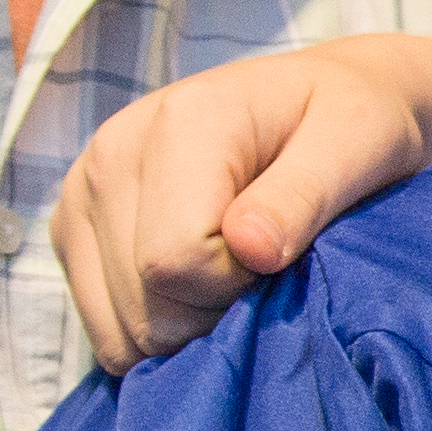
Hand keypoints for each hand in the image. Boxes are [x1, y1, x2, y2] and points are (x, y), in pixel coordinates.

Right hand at [52, 45, 431, 366]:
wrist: (326, 100)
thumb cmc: (355, 122)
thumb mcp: (357, 143)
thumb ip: (303, 195)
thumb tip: (247, 248)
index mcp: (180, 123)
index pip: (176, 260)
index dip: (240, 285)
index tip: (282, 256)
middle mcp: (112, 152)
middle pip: (144, 305)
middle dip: (215, 313)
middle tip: (264, 272)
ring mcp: (83, 191)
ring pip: (118, 330)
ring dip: (186, 327)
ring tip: (234, 275)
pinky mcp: (73, 227)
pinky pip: (104, 329)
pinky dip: (156, 328)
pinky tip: (199, 288)